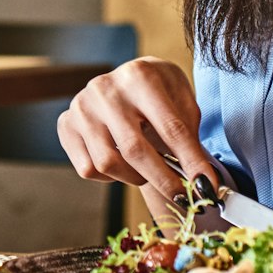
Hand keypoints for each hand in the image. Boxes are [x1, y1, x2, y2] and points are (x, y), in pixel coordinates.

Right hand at [57, 57, 221, 202]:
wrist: (123, 80)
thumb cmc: (158, 92)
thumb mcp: (180, 97)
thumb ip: (189, 132)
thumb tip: (201, 180)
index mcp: (140, 75)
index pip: (171, 127)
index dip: (191, 161)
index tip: (206, 187)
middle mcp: (105, 89)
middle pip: (135, 149)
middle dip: (164, 180)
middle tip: (182, 197)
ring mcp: (81, 107)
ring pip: (109, 163)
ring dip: (135, 178)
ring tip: (148, 172)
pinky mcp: (66, 124)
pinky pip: (89, 168)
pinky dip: (111, 176)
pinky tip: (122, 164)